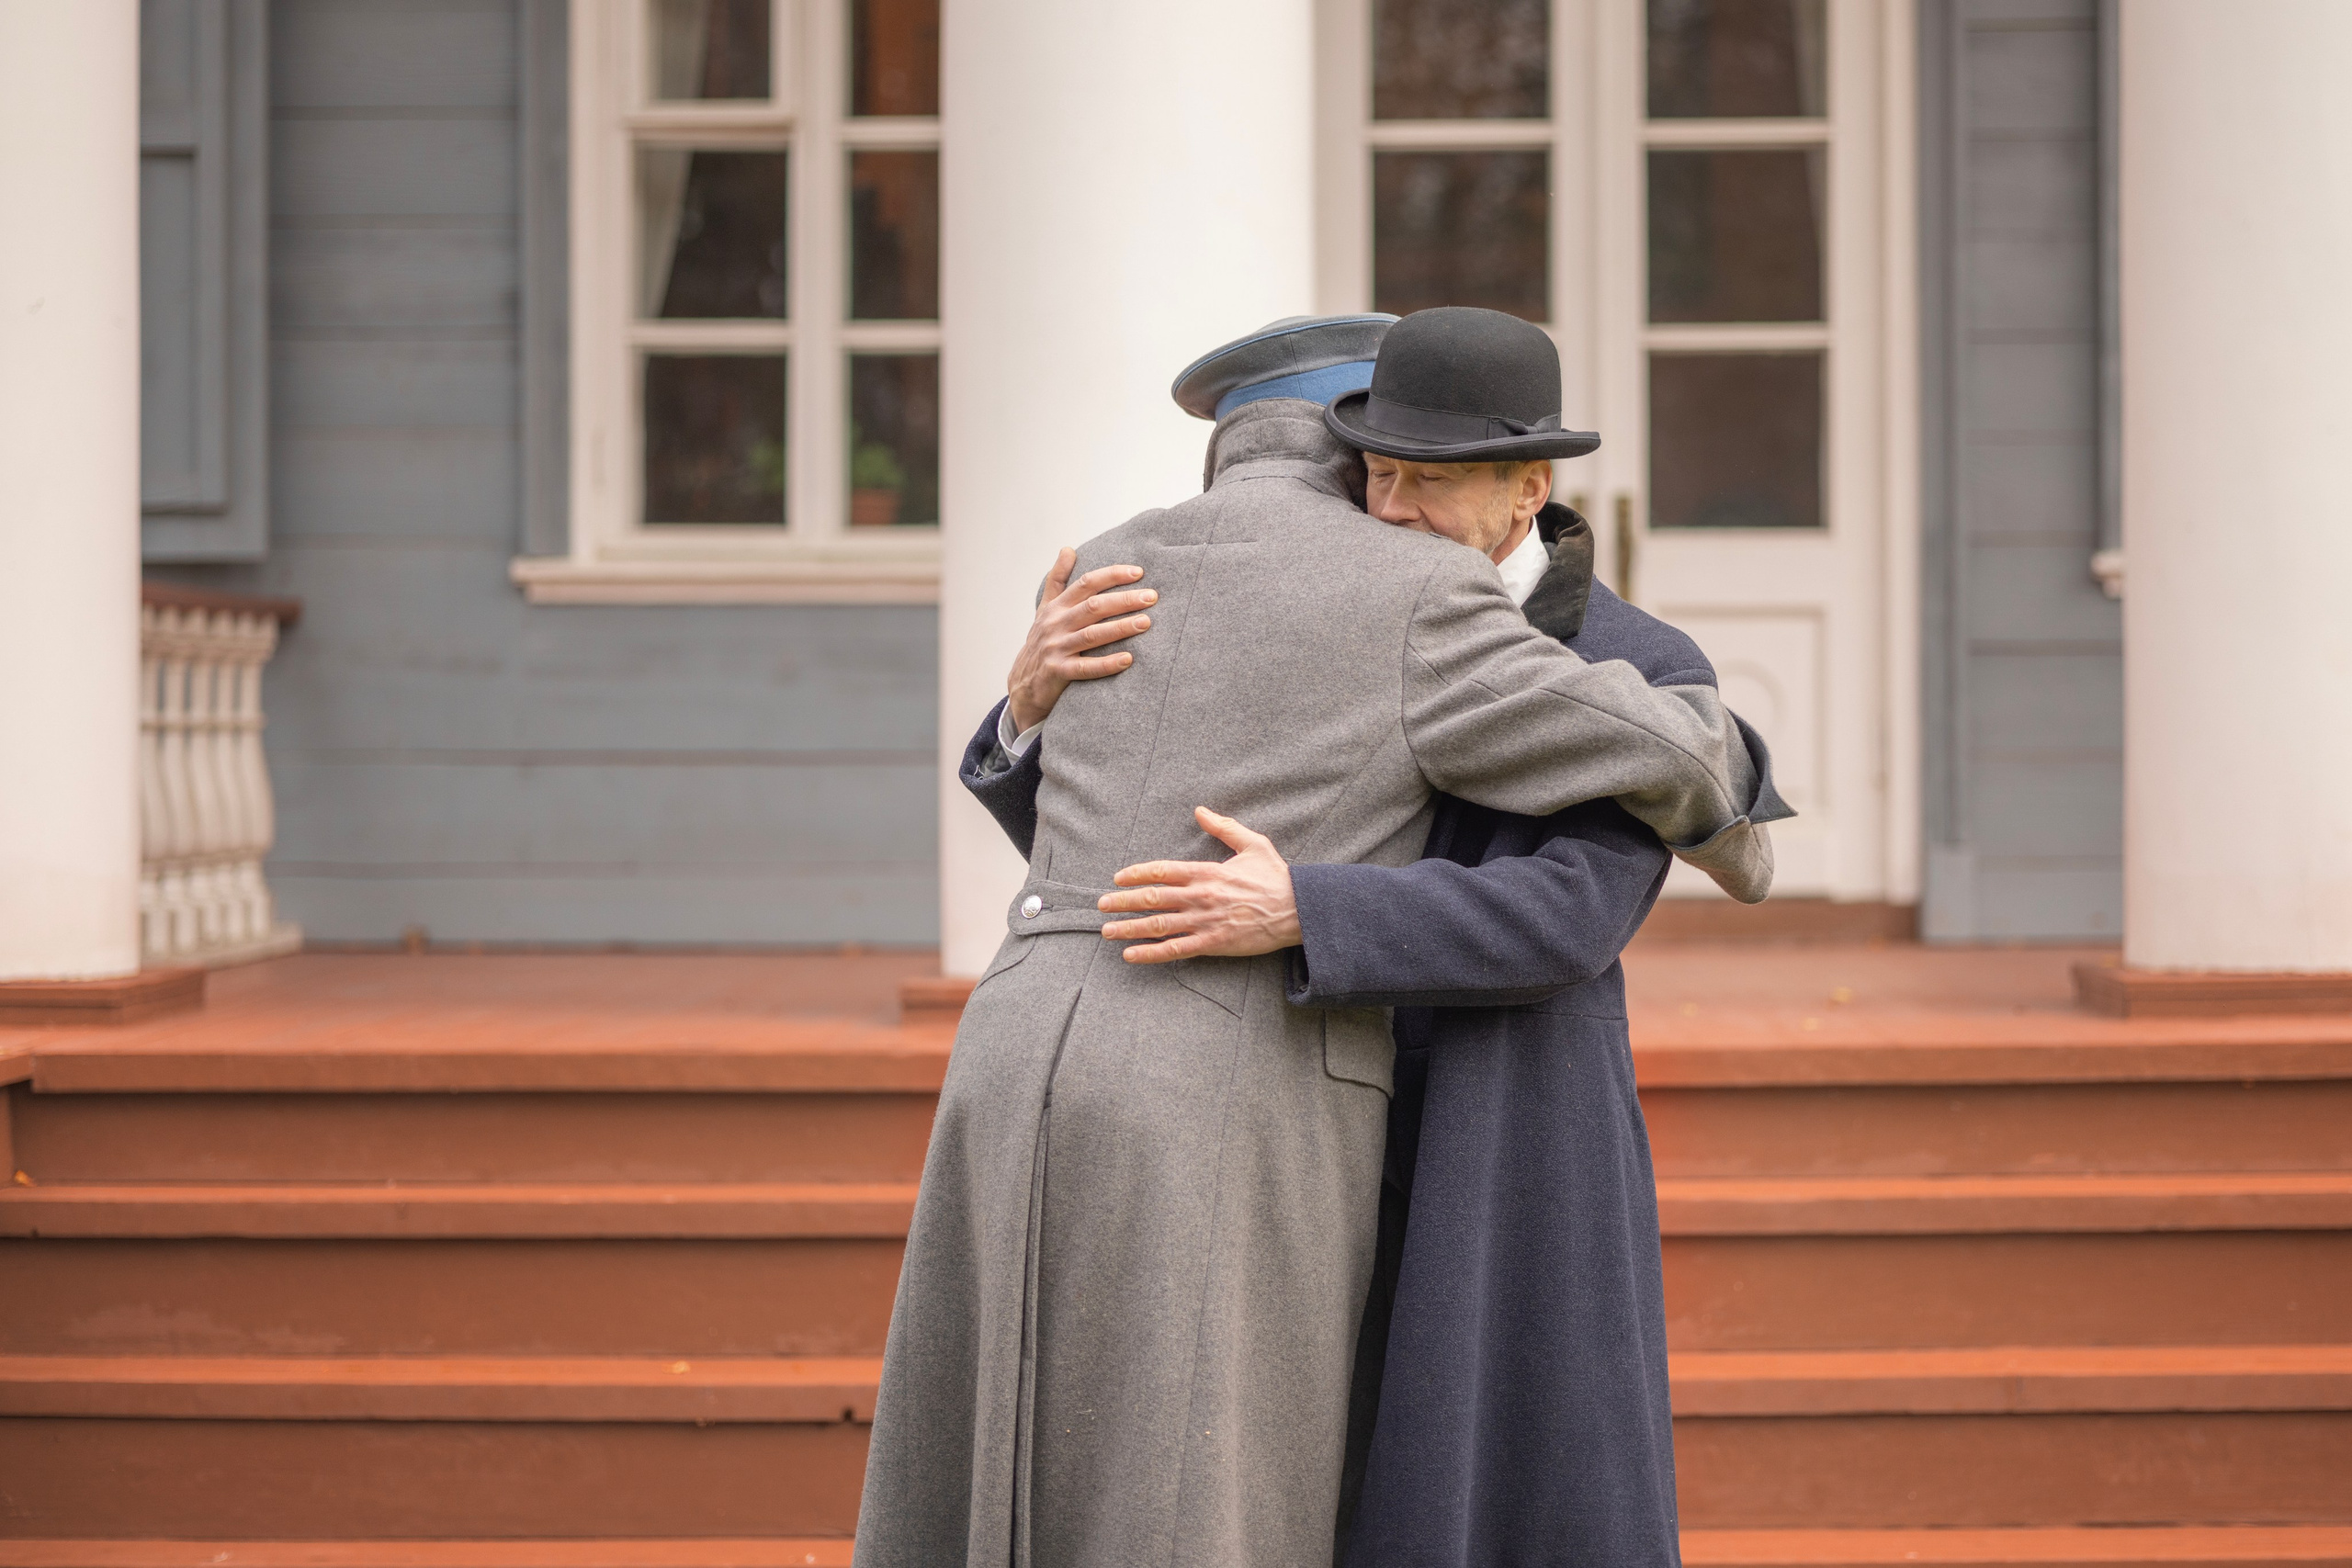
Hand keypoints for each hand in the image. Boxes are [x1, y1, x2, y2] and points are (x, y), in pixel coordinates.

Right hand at [1006, 548, 1155, 733]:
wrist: (1022, 686)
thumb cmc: (1041, 643)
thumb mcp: (1045, 609)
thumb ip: (1057, 579)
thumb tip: (1067, 549)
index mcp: (1056, 607)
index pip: (1086, 584)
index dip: (1112, 576)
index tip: (1138, 572)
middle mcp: (1056, 624)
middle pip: (1093, 607)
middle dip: (1124, 600)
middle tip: (1152, 597)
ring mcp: (1056, 648)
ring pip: (1092, 635)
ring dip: (1121, 628)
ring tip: (1146, 623)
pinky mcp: (1058, 672)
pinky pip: (1085, 668)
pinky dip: (1107, 664)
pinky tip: (1128, 659)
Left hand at [1098, 807, 1301, 963]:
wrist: (1299, 910)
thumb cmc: (1276, 877)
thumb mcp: (1253, 843)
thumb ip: (1224, 827)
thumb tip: (1200, 810)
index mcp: (1206, 871)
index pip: (1161, 870)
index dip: (1136, 874)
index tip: (1118, 878)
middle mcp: (1200, 896)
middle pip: (1152, 898)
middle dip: (1123, 902)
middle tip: (1101, 905)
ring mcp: (1204, 921)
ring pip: (1158, 925)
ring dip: (1129, 928)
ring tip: (1107, 931)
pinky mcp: (1213, 943)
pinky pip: (1175, 950)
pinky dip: (1150, 953)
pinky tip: (1131, 955)